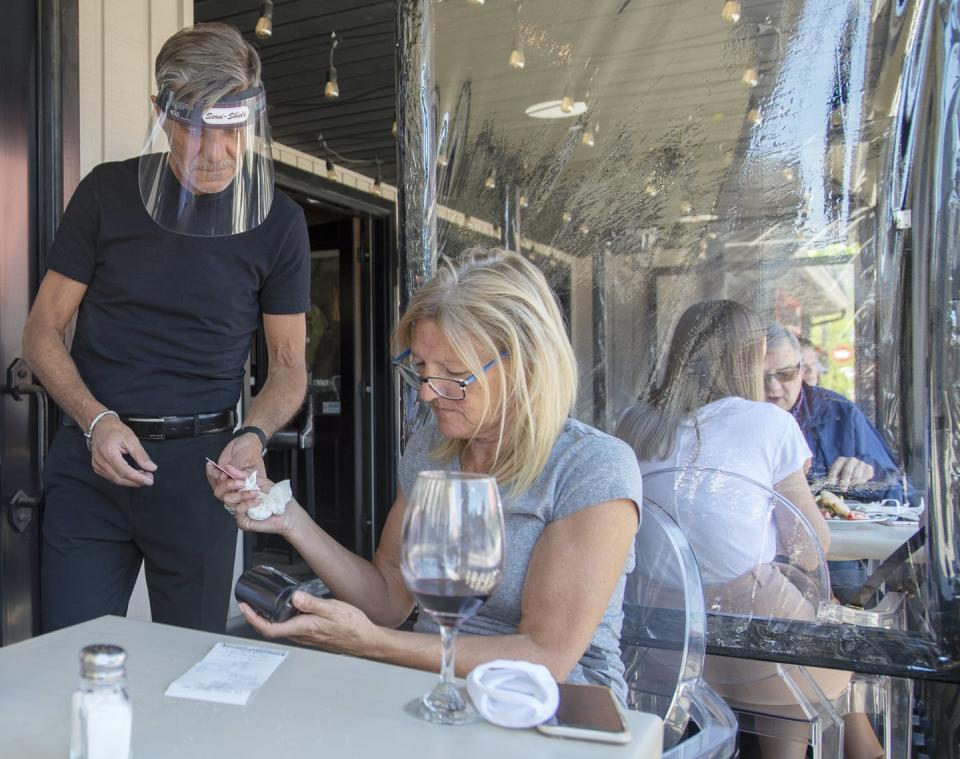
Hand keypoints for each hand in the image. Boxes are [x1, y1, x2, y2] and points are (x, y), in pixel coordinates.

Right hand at [89, 416, 156, 486]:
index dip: (138, 478)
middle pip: (119, 478)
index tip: (149, 481)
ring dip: (131, 480)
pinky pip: (111, 477)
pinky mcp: (97, 467)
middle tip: (149, 478)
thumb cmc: (115, 430)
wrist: (100, 426)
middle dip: (136, 481)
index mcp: (108, 453)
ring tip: (143, 475)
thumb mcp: (131, 439)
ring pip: (115, 479)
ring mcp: (97, 465)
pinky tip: (133, 474)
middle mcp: (100, 461)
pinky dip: (123, 478)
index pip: (124, 471)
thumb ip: (141, 454)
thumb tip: (151, 467)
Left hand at [206, 435, 266, 505]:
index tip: (240, 484)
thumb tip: (228, 476)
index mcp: (254, 485)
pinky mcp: (222, 479)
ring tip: (220, 469)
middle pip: (232, 500)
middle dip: (227, 487)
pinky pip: (213, 482)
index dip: (243, 498)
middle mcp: (242, 488)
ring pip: (220, 493)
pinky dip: (210, 474)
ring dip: (217, 480)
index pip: (249, 499)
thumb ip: (238, 470)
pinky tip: (211, 465)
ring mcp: (231, 484)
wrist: (243, 442)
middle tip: (226, 474)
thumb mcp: (247, 458)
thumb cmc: (250, 450)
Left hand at [239, 592, 383, 657]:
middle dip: (257, 618)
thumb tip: (295, 598)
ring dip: (269, 619)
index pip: (270, 628)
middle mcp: (303, 635)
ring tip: (264, 606)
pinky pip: (292, 629)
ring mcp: (308, 637)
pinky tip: (288, 610)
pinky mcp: (314, 635)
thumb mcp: (333, 608)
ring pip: (282, 630)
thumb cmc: (353, 626)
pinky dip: (283, 620)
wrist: (366, 640)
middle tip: (249, 605)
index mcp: (305, 627)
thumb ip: (312, 603)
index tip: (245, 608)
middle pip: (272, 630)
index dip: (254, 619)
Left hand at [827, 456, 874, 490]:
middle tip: (842, 489)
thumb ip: (834, 477)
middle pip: (847, 471)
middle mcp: (851, 460)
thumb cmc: (844, 473)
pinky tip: (858, 482)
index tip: (831, 483)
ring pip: (857, 476)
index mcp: (841, 460)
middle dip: (844, 481)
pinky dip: (861, 482)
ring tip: (851, 484)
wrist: (858, 470)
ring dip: (853, 482)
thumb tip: (832, 483)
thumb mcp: (838, 474)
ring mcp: (861, 463)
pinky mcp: (869, 468)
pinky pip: (865, 477)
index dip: (832, 476)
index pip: (836, 468)